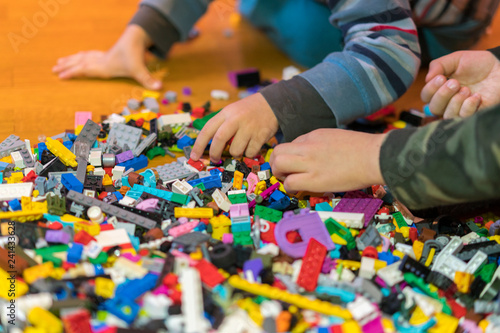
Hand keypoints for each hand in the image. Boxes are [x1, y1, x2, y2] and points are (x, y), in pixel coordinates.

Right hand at [52, 25, 161, 89]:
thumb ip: (149, 80)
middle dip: (66, 67)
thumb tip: (159, 89)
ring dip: (70, 61)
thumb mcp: (142, 70)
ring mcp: (102, 57)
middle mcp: (100, 61)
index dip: (72, 73)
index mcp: (104, 66)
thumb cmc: (136, 54)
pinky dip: (80, 57)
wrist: (136, 37)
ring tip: (58, 63)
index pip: (85, 70)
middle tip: (53, 70)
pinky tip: (77, 57)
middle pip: (80, 63)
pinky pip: (88, 55)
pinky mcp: (106, 54)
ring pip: (82, 58)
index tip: (60, 76)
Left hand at [190, 93, 278, 161]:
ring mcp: (249, 128)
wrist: (273, 104)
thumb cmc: (249, 110)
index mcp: (226, 113)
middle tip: (214, 159)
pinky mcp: (260, 136)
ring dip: (236, 153)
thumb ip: (221, 125)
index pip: (208, 129)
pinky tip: (251, 145)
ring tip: (240, 146)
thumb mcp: (232, 111)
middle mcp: (236, 119)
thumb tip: (209, 146)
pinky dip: (249, 153)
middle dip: (214, 153)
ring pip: (235, 150)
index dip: (198, 144)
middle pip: (219, 140)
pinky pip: (250, 153)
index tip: (193, 156)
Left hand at [269, 128, 385, 192]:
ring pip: (278, 164)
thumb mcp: (337, 138)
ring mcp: (310, 162)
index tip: (297, 164)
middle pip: (278, 151)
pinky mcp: (315, 179)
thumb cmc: (364, 149)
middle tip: (285, 172)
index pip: (292, 143)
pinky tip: (298, 189)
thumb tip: (316, 156)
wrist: (376, 156)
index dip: (292, 155)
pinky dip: (289, 187)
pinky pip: (290, 182)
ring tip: (288, 180)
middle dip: (276, 163)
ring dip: (279, 173)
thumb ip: (322, 144)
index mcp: (315, 135)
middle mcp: (308, 146)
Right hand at [421, 50, 499, 118]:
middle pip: (433, 108)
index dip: (430, 89)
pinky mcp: (474, 114)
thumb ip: (438, 65)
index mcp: (440, 88)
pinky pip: (463, 117)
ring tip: (466, 89)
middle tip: (455, 83)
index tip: (441, 77)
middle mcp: (448, 101)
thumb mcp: (456, 59)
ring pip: (447, 115)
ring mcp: (460, 109)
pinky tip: (476, 96)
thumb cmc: (478, 63)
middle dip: (442, 95)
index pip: (426, 97)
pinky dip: (468, 106)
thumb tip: (426, 79)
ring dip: (455, 101)